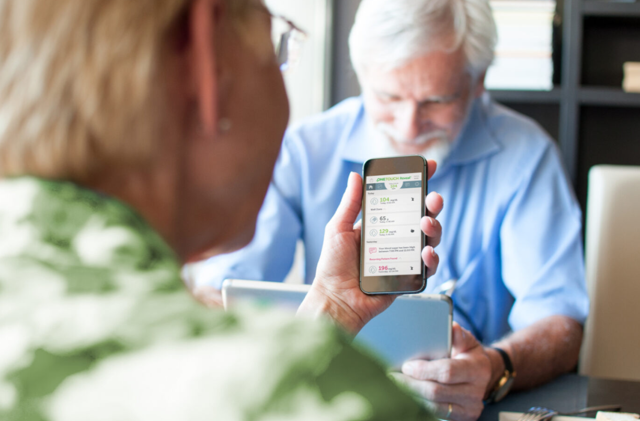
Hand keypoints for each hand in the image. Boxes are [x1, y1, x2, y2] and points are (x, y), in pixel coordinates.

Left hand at [298, 161, 442, 333]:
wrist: (335, 300)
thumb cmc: (333, 267)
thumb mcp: (338, 229)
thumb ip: (350, 204)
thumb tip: (355, 176)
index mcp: (380, 223)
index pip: (402, 198)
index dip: (417, 182)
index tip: (427, 166)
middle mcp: (396, 238)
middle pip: (422, 216)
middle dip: (432, 204)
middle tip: (433, 198)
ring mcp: (405, 257)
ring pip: (430, 239)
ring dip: (435, 228)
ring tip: (427, 224)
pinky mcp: (409, 277)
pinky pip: (428, 266)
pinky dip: (432, 258)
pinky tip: (426, 252)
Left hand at [392, 323, 490, 420]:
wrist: (481, 376)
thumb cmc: (468, 355)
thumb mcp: (467, 342)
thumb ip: (459, 336)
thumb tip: (452, 327)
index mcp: (478, 369)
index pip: (447, 372)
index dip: (423, 370)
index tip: (406, 366)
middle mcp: (475, 392)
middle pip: (436, 392)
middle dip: (411, 384)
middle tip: (393, 377)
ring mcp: (469, 409)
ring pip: (433, 407)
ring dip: (412, 396)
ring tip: (396, 386)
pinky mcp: (460, 419)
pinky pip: (435, 415)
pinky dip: (419, 405)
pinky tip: (408, 396)